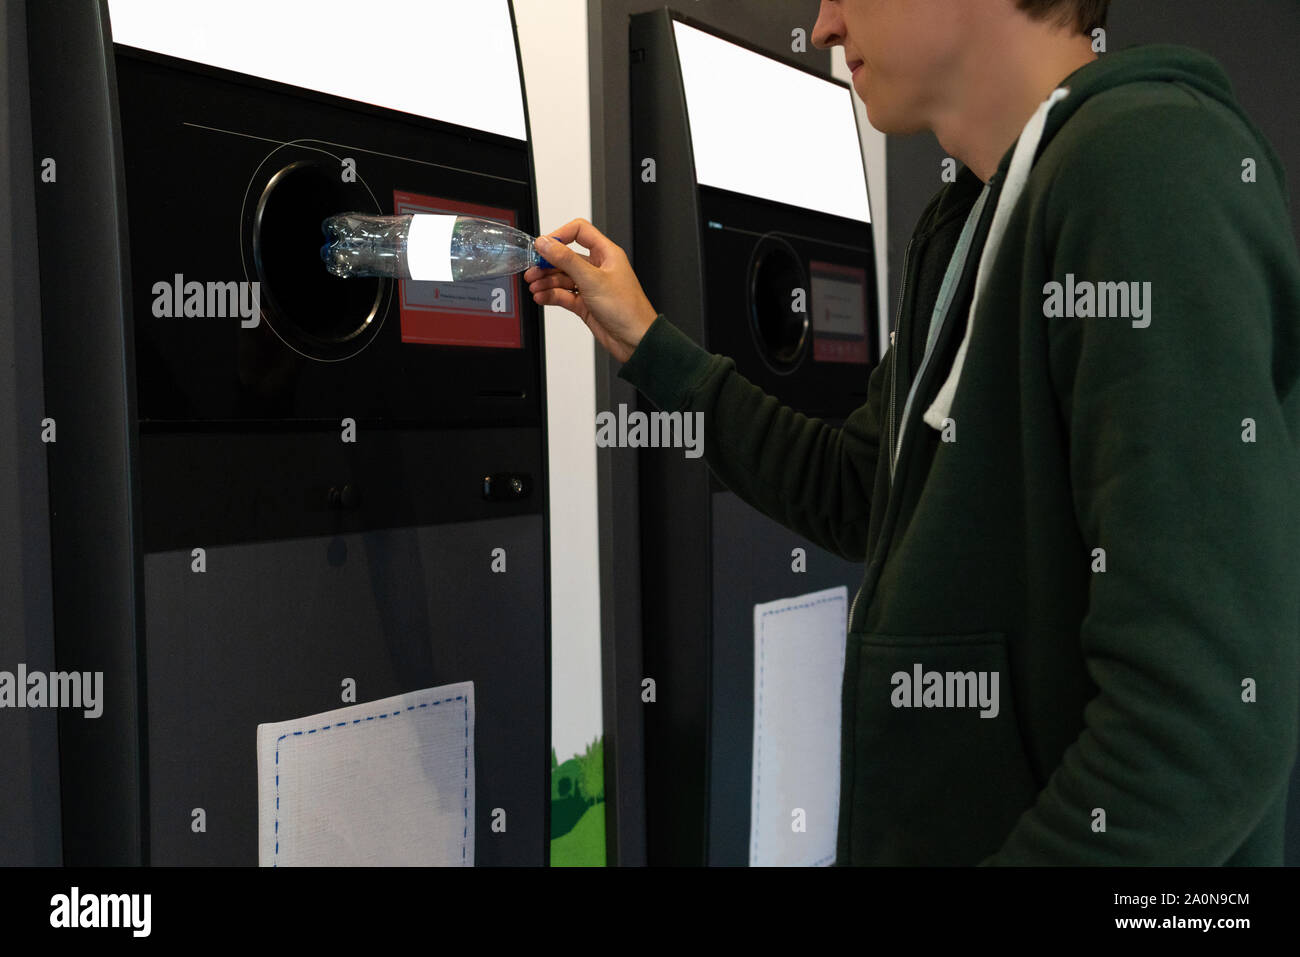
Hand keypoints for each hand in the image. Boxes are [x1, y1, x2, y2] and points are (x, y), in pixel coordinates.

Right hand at [524, 219, 658, 363]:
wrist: (635, 340)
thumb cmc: (627, 309)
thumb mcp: (592, 280)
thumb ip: (566, 260)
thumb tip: (546, 244)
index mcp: (606, 254)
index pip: (579, 232)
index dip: (560, 235)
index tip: (544, 246)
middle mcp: (598, 268)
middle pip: (566, 257)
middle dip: (547, 263)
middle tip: (532, 270)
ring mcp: (591, 286)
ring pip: (563, 278)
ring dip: (547, 281)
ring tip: (534, 286)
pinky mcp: (585, 303)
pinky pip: (564, 295)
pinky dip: (551, 295)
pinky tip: (542, 297)